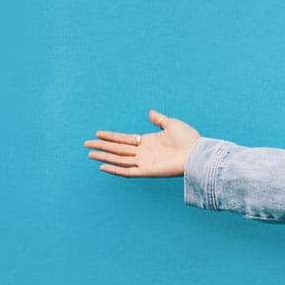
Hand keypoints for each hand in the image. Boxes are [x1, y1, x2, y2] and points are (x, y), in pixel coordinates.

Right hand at [84, 109, 199, 176]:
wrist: (198, 152)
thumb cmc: (189, 139)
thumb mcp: (172, 124)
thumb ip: (159, 119)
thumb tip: (150, 112)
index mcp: (148, 141)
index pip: (124, 139)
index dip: (111, 136)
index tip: (97, 133)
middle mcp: (144, 152)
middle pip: (118, 149)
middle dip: (102, 146)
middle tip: (86, 144)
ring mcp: (145, 162)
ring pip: (119, 160)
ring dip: (104, 157)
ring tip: (90, 154)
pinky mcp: (147, 171)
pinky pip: (128, 172)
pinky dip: (115, 170)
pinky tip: (102, 167)